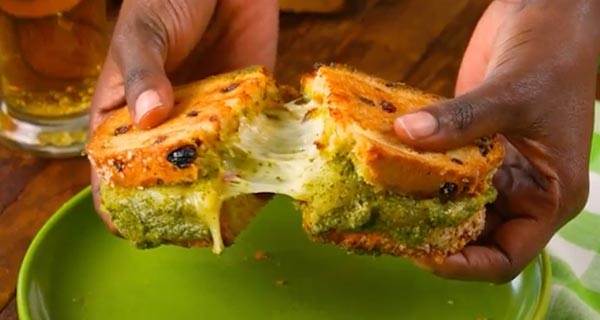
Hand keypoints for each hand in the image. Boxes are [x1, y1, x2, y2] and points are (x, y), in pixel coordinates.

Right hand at [89, 0, 278, 231]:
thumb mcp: (144, 33)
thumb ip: (143, 72)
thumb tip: (148, 115)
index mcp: (126, 113)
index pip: (113, 169)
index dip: (118, 203)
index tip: (134, 228)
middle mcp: (168, 124)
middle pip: (169, 179)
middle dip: (181, 202)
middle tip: (198, 222)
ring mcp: (209, 119)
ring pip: (214, 168)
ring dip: (225, 189)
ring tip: (237, 205)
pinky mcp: (247, 107)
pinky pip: (252, 144)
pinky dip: (260, 162)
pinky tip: (269, 181)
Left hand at [394, 0, 598, 282]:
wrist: (546, 13)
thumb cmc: (555, 55)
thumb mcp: (513, 93)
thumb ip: (462, 119)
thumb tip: (407, 134)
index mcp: (548, 196)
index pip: (506, 256)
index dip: (465, 264)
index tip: (423, 254)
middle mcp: (519, 190)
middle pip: (472, 236)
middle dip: (432, 238)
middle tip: (387, 230)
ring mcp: (491, 168)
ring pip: (450, 205)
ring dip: (417, 207)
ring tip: (377, 207)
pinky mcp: (466, 145)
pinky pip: (437, 169)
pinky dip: (413, 172)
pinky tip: (382, 170)